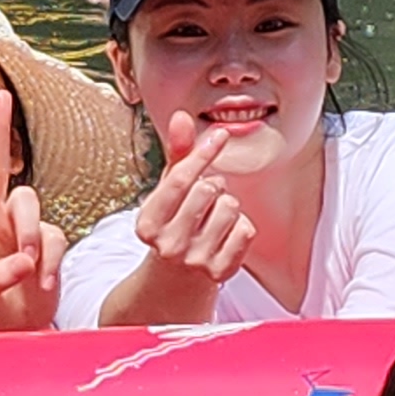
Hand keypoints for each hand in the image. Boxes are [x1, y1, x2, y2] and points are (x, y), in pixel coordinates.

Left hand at [0, 90, 67, 332]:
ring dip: (27, 230)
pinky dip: (50, 260)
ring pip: (28, 201)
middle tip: (1, 96)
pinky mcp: (47, 239)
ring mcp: (19, 224)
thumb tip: (24, 260)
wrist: (21, 328)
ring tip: (27, 264)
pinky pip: (52, 236)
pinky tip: (42, 282)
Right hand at [131, 112, 255, 295]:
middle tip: (204, 199)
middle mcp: (168, 245)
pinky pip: (246, 229)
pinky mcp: (221, 272)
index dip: (203, 153)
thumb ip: (177, 154)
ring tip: (213, 219)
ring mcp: (195, 261)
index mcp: (148, 223)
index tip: (221, 134)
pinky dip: (241, 227)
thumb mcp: (169, 190)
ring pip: (231, 207)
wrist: (177, 278)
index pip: (180, 179)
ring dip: (228, 207)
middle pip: (209, 189)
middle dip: (213, 186)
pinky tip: (225, 235)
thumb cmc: (174, 222)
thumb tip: (181, 117)